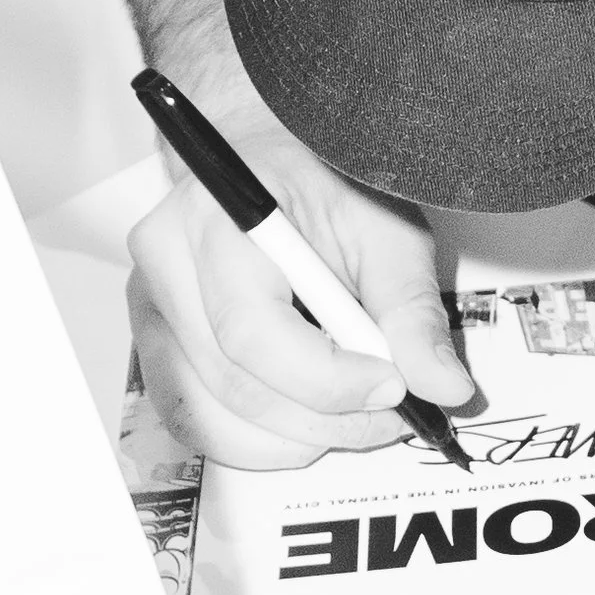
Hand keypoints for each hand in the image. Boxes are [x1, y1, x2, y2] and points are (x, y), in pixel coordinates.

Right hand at [128, 118, 472, 470]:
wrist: (269, 157)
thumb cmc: (321, 180)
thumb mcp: (386, 228)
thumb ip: (412, 310)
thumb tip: (441, 385)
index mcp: (219, 216)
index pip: (254, 332)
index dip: (327, 379)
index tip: (391, 385)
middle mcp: (168, 263)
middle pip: (235, 383)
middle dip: (326, 417)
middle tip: (393, 411)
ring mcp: (152, 307)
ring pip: (212, 414)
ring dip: (295, 436)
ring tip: (356, 415)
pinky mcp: (156, 342)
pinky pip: (194, 419)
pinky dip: (261, 437)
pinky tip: (309, 419)